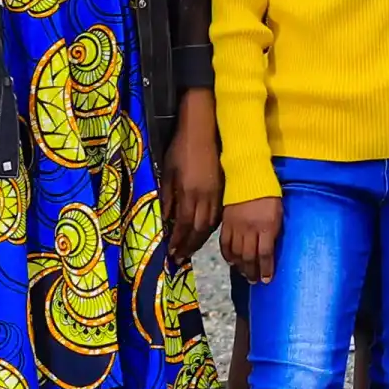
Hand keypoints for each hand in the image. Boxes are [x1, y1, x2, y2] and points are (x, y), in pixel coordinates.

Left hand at [165, 97, 221, 257]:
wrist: (205, 130)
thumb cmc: (181, 148)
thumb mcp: (168, 172)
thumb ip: (168, 198)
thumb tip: (164, 220)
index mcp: (190, 192)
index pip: (185, 224)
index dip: (179, 241)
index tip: (172, 254)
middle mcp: (206, 197)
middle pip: (200, 229)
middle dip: (190, 245)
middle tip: (180, 258)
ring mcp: (217, 193)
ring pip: (211, 224)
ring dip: (200, 240)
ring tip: (190, 249)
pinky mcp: (224, 189)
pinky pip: (218, 215)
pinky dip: (210, 228)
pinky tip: (203, 233)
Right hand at [219, 194, 282, 282]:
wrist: (249, 178)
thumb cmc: (269, 196)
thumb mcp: (278, 214)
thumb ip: (274, 232)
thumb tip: (271, 249)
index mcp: (266, 227)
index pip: (265, 254)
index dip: (266, 269)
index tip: (267, 280)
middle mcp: (250, 229)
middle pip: (249, 257)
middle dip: (252, 272)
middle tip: (254, 281)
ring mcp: (236, 227)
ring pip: (236, 253)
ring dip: (240, 266)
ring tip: (244, 274)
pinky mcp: (226, 223)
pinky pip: (224, 243)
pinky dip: (227, 255)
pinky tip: (231, 261)